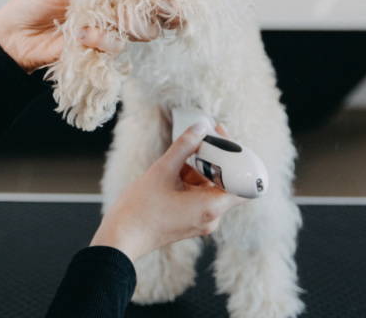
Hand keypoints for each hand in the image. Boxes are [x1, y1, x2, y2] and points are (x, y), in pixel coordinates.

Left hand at [0, 0, 176, 71]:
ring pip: (142, 30)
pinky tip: (82, 36)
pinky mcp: (101, 50)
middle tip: (142, 7)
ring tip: (97, 23)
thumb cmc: (36, 0)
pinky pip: (118, 47)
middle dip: (155, 8)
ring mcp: (109, 28)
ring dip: (125, 26)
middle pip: (152, 7)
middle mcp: (114, 5)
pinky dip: (102, 40)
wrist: (15, 35)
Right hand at [89, 123, 248, 261]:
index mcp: (211, 207)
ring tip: (176, 162)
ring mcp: (202, 221)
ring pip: (210, 189)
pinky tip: (172, 175)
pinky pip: (199, 198)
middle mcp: (212, 217)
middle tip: (200, 141)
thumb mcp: (162, 170)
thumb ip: (184, 146)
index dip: (238, 160)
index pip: (243, 183)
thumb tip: (201, 127)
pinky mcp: (191, 222)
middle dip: (213, 160)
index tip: (225, 142)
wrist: (122, 237)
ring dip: (198, 171)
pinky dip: (190, 183)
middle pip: (226, 183)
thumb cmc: (141, 209)